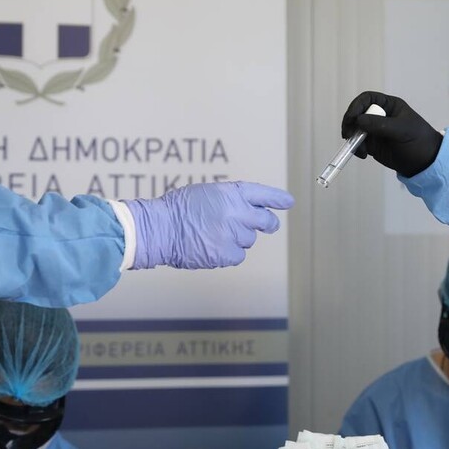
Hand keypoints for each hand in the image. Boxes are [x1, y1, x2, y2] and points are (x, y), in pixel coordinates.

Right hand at [125, 182, 293, 268]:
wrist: (160, 229)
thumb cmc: (178, 210)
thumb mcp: (206, 194)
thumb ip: (230, 200)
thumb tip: (250, 210)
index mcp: (231, 193)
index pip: (262, 194)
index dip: (277, 198)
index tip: (288, 202)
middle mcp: (237, 212)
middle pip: (265, 220)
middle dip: (268, 223)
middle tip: (268, 226)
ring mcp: (233, 233)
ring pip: (248, 239)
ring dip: (237, 238)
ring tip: (213, 234)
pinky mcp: (228, 253)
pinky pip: (238, 255)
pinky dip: (227, 253)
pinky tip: (211, 247)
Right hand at [341, 91, 442, 176]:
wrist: (424, 163)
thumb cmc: (419, 141)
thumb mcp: (402, 130)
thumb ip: (381, 124)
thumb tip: (359, 120)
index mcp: (390, 106)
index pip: (367, 99)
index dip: (356, 106)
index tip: (351, 118)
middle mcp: (380, 116)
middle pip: (357, 113)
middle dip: (350, 124)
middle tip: (348, 134)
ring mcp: (374, 130)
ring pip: (355, 130)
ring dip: (353, 138)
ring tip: (361, 150)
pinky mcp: (372, 144)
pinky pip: (357, 143)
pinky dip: (356, 148)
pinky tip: (363, 155)